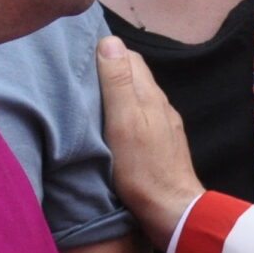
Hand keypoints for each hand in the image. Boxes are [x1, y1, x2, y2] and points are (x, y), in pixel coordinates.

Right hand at [96, 35, 202, 247]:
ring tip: (91, 96)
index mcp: (150, 95)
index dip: (107, 51)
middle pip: (135, 76)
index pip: (130, 58)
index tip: (80, 53)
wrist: (172, 210)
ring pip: (138, 98)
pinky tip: (112, 125)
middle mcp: (160, 106)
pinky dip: (125, 113)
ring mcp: (163, 126)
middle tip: (80, 72)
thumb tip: (110, 42)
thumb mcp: (123, 122)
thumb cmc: (143, 169)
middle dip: (111, 69)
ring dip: (117, 92)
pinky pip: (141, 118)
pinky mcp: (162, 144)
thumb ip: (118, 83)